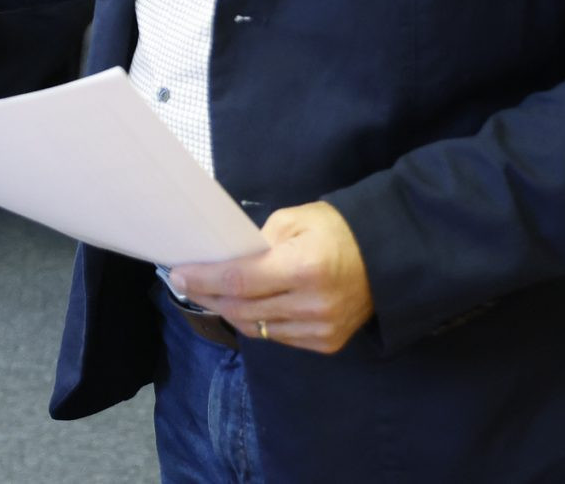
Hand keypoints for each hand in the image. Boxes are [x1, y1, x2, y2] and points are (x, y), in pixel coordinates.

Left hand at [170, 201, 373, 354]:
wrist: (386, 257)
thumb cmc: (335, 230)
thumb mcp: (293, 220)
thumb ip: (257, 243)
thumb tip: (223, 261)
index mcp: (304, 268)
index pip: (240, 280)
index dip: (204, 279)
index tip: (178, 274)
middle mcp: (312, 305)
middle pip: (243, 308)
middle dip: (208, 295)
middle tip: (185, 283)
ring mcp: (321, 329)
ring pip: (257, 328)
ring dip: (229, 311)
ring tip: (210, 294)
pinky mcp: (327, 343)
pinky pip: (277, 337)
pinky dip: (256, 322)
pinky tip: (244, 306)